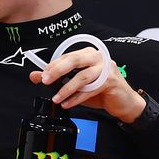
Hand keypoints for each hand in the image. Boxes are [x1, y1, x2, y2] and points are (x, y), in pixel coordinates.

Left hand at [31, 46, 145, 121]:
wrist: (123, 102)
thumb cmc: (100, 91)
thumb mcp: (75, 84)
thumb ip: (57, 78)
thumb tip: (35, 75)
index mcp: (88, 54)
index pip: (67, 56)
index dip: (52, 66)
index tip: (41, 76)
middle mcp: (98, 57)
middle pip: (74, 60)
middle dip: (57, 70)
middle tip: (45, 81)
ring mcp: (106, 68)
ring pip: (82, 76)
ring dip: (66, 89)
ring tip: (56, 98)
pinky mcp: (111, 81)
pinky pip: (90, 89)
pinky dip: (77, 98)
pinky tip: (67, 104)